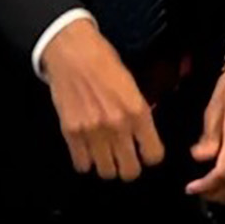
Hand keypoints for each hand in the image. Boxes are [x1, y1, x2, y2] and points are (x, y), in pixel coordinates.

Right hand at [40, 19, 165, 180]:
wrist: (71, 51)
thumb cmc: (103, 61)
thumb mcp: (131, 83)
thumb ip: (140, 109)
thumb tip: (145, 131)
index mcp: (137, 111)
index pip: (153, 155)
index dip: (150, 155)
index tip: (145, 151)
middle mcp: (117, 126)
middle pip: (130, 172)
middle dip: (130, 166)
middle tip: (126, 156)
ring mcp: (92, 132)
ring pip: (106, 172)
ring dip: (107, 165)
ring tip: (106, 153)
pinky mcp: (71, 133)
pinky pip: (82, 165)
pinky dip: (86, 160)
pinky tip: (88, 148)